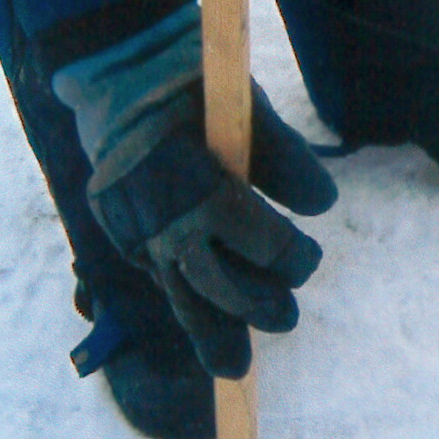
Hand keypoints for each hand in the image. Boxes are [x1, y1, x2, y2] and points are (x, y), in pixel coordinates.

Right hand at [87, 80, 335, 377]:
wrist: (116, 74)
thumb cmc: (197, 90)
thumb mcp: (251, 109)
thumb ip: (287, 161)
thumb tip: (322, 207)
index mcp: (202, 185)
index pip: (262, 243)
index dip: (293, 257)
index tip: (309, 256)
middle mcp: (163, 217)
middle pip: (218, 287)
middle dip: (257, 308)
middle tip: (287, 319)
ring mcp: (133, 229)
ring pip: (179, 296)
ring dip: (213, 332)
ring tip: (236, 364)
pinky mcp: (117, 234)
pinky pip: (158, 278)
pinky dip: (185, 301)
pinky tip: (206, 322)